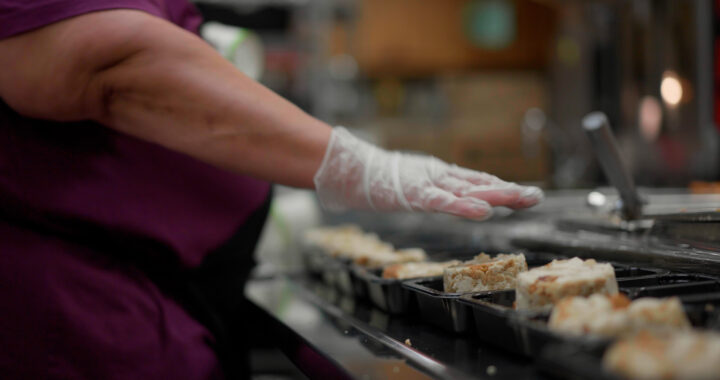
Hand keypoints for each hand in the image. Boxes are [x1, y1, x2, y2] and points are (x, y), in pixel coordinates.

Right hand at [313, 127, 543, 219]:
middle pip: (480, 185)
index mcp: (440, 176)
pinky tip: (482, 211)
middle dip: (509, 192)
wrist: (353, 170)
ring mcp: (429, 183)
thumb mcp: (414, 183)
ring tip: (522, 198)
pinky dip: (463, 206)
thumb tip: (453, 198)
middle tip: (536, 197)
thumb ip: (434, 190)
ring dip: (497, 196)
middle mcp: (440, 176)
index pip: (477, 182)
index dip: (502, 188)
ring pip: (468, 190)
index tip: (526, 194)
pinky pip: (442, 201)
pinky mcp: (415, 193)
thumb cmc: (382, 179)